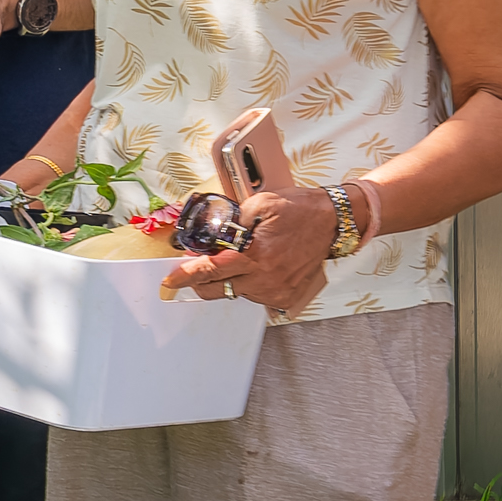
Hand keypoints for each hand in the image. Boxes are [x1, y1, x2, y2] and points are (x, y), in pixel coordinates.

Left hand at [161, 184, 328, 315]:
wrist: (332, 222)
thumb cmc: (299, 210)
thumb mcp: (258, 204)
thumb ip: (229, 222)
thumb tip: (207, 235)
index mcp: (255, 254)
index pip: (209, 270)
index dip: (184, 277)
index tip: (169, 282)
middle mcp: (265, 277)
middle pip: (215, 289)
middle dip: (200, 279)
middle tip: (198, 264)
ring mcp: (276, 290)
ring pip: (235, 292)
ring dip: (229, 279)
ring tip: (242, 257)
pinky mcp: (285, 297)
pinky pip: (255, 296)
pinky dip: (249, 284)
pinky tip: (258, 266)